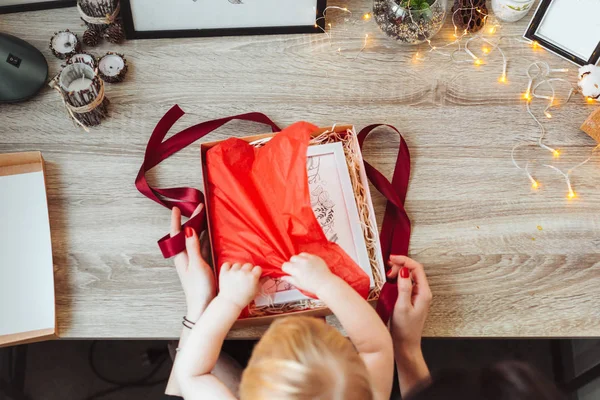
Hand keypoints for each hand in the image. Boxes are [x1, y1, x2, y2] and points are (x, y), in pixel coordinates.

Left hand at [171, 205, 215, 321]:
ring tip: (205, 216)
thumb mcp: (196, 265)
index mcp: (181, 257)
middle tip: (198, 208)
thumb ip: (193, 247)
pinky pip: (204, 247)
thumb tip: (187, 230)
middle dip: (191, 220)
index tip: (176, 208)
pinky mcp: (203, 265)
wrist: (203, 306)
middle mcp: (186, 257)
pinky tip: (212, 234)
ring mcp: (195, 261)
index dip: (176, 220)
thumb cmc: (198, 288)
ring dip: (200, 228)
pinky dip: (207, 238)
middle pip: (187, 235)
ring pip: (196, 240)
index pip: (176, 234)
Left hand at [218, 263, 261, 308]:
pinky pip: (226, 264)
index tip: (255, 274)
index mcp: (252, 277)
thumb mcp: (256, 291)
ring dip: (238, 268)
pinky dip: (228, 266)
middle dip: (248, 270)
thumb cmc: (244, 298)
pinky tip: (230, 270)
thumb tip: (264, 276)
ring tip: (237, 275)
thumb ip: (260, 282)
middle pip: (248, 265)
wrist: (230, 303)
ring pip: (238, 264)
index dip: (257, 271)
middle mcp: (243, 272)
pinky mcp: (225, 273)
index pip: (258, 268)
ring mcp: (233, 272)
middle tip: (246, 276)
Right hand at [281, 253, 335, 295]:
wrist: (325, 284)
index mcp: (295, 269)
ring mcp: (309, 258)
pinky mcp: (315, 257)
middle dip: (292, 264)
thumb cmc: (313, 286)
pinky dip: (306, 258)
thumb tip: (283, 277)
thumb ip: (289, 279)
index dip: (286, 269)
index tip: (289, 272)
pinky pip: (307, 254)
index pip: (285, 265)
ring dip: (299, 260)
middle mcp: (301, 262)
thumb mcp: (298, 284)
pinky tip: (309, 265)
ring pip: (299, 255)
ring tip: (303, 267)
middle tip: (297, 270)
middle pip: (292, 259)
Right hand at [387, 255, 431, 356]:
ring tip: (388, 276)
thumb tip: (403, 270)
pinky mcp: (410, 299)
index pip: (416, 268)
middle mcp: (422, 293)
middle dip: (400, 266)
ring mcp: (417, 296)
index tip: (392, 259)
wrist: (405, 345)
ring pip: (409, 276)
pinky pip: (405, 284)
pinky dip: (397, 280)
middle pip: (413, 270)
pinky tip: (390, 283)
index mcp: (424, 293)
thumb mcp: (402, 307)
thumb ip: (404, 287)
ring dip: (398, 272)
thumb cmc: (405, 330)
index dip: (404, 260)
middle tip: (388, 271)